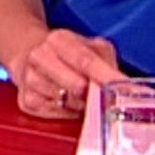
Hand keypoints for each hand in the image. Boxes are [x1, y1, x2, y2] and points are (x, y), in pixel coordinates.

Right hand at [5, 29, 120, 118]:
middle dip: (95, 95)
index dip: (108, 77)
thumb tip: (127, 86)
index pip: (87, 61)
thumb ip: (108, 62)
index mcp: (59, 40)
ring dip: (82, 105)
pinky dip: (68, 112)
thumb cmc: (67, 54)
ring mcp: (30, 79)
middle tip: (105, 98)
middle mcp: (40, 57)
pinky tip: (66, 102)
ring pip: (69, 103)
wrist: (29, 54)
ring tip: (82, 97)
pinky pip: (58, 115)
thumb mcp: (90, 47)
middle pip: (77, 86)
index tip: (127, 90)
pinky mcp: (27, 101)